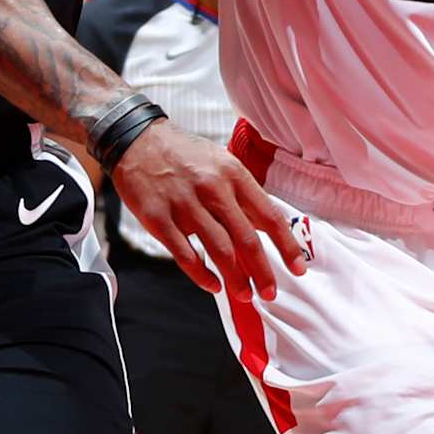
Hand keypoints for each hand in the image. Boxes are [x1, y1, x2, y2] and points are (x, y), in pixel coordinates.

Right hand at [113, 118, 306, 299]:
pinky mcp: (158, 218)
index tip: (298, 268)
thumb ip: (242, 194)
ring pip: (219, 251)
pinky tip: (212, 285)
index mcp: (233, 174)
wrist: (136, 139)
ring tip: (244, 295)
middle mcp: (212, 188)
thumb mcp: (220, 162)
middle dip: (263, 272)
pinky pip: (185, 255)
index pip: (268, 216)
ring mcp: (184, 204)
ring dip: (236, 279)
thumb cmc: (183, 155)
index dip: (286, 246)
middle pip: (246, 240)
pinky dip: (202, 275)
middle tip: (270, 293)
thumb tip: (266, 228)